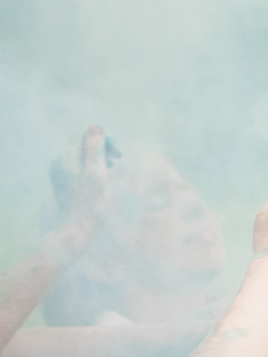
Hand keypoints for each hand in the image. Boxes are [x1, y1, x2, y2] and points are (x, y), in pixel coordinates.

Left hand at [52, 128, 110, 246]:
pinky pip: (78, 166)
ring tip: (113, 166)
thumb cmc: (90, 203)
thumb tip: (95, 127)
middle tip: (119, 158)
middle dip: (101, 147)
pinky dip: (92, 166)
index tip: (118, 153)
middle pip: (81, 144)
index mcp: (65, 158)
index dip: (102, 139)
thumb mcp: (97, 173)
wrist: (75, 229)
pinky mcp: (64, 182)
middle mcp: (59, 163)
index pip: (83, 135)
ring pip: (81, 155)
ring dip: (99, 156)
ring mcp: (60, 173)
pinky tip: (103, 176)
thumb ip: (95, 149)